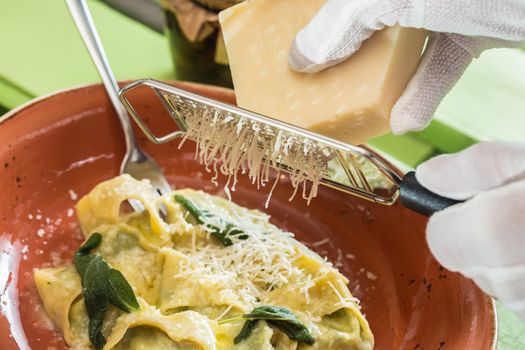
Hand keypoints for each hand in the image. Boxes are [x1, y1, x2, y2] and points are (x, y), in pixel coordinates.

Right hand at [288, 0, 524, 133]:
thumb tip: (300, 56)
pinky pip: (442, 64)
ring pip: (402, 47)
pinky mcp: (475, 27)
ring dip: (382, 85)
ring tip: (360, 113)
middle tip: (322, 84)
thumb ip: (343, 22)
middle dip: (345, 56)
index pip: (337, 2)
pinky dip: (423, 94)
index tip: (294, 50)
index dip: (314, 21)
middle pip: (368, 23)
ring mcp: (446, 6)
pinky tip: (406, 119)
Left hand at [415, 142, 524, 319]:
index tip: (462, 209)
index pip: (442, 242)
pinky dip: (522, 276)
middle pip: (469, 267)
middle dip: (478, 241)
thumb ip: (474, 168)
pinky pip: (521, 298)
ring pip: (497, 287)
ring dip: (503, 262)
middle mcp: (520, 273)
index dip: (447, 222)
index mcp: (505, 227)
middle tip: (509, 215)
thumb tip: (427, 177)